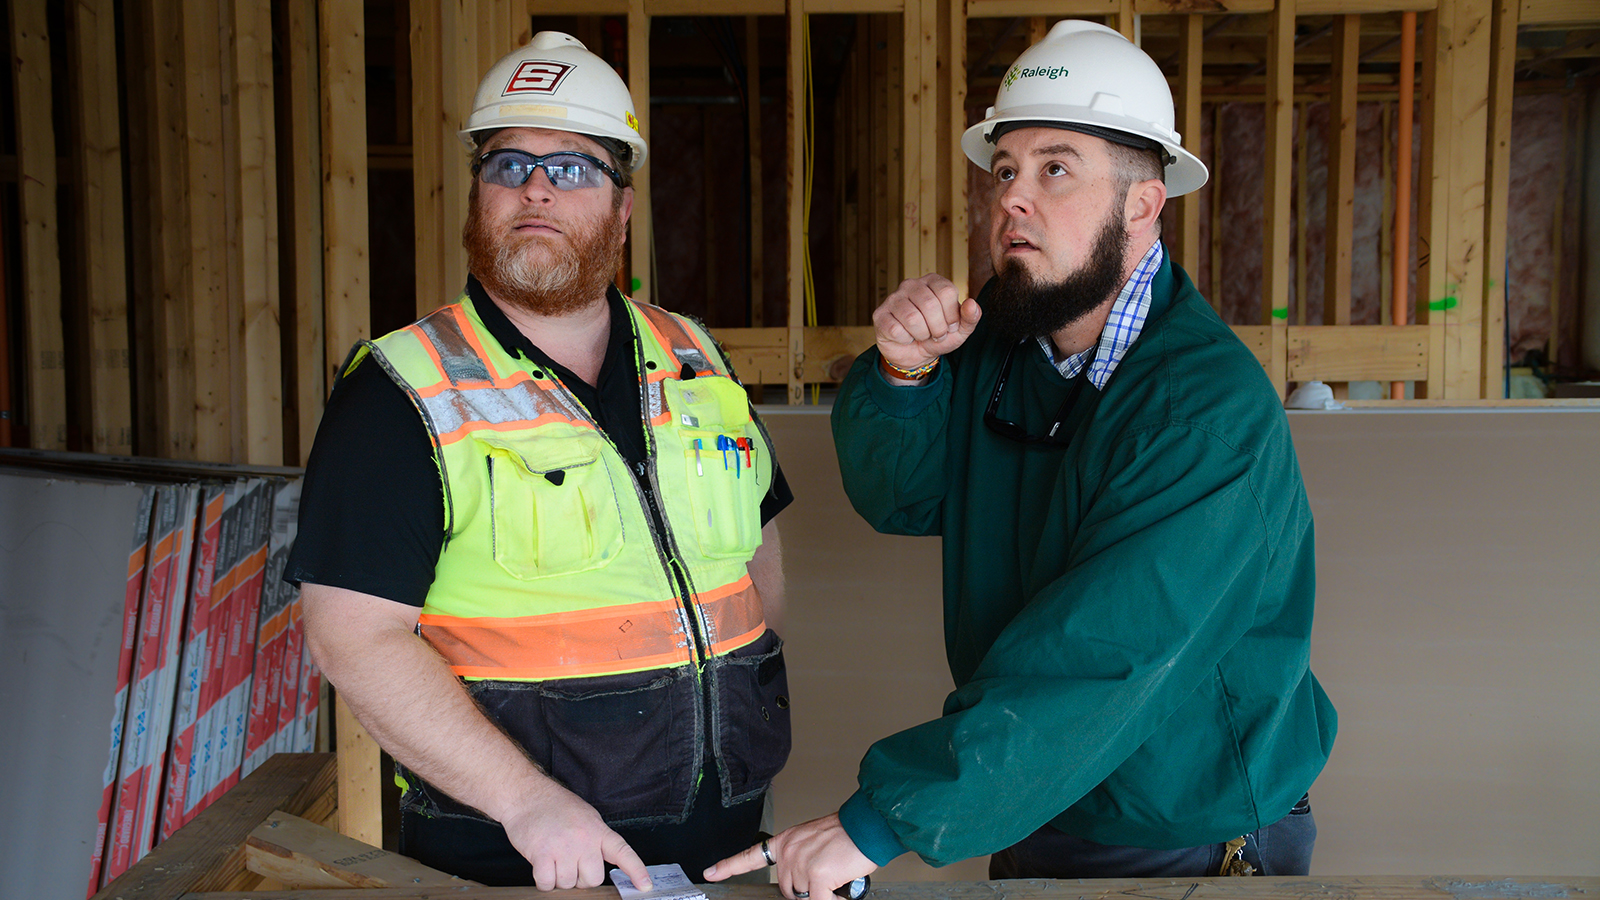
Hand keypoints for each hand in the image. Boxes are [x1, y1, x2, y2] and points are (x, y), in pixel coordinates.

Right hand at [500, 781, 650, 891]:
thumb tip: (600, 862)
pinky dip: (543, 881)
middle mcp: (584, 840)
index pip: (623, 853)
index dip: (636, 871)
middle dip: (580, 878)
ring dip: (558, 878)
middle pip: (592, 879)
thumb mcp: (586, 817)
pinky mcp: (543, 855)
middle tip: (569, 864)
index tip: (645, 886)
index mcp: (598, 830)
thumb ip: (596, 839)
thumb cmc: (554, 806)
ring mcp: (564, 848)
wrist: (526, 795)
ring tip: (553, 858)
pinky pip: (547, 883)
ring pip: (567, 884)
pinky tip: (541, 865)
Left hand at [703, 814, 875, 899]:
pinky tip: (840, 894)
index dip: (728, 866)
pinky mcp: (816, 876)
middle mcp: (788, 852)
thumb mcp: (814, 842)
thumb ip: (800, 860)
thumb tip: (803, 887)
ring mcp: (800, 864)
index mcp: (786, 841)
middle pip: (786, 889)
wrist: (867, 826)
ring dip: (820, 895)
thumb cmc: (848, 835)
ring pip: (803, 897)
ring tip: (837, 876)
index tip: (709, 873)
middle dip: (805, 891)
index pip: (750, 856)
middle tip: (826, 875)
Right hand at [872, 274, 981, 371]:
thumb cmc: (937, 336)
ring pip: (912, 318)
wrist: (915, 354)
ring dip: (922, 335)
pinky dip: (906, 340)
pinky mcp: (880, 314)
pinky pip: (896, 329)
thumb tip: (972, 304)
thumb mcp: (960, 330)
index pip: (946, 291)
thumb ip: (971, 317)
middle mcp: (911, 284)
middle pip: (930, 305)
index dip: (951, 315)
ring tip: (921, 335)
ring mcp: (893, 298)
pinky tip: (905, 337)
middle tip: (936, 335)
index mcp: (932, 281)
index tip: (950, 325)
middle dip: (938, 328)